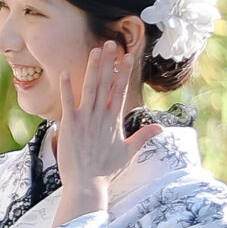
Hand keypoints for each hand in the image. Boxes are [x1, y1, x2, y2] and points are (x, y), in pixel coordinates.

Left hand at [52, 42, 159, 223]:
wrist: (87, 184)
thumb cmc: (106, 170)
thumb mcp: (128, 152)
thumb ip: (143, 137)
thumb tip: (161, 128)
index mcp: (114, 120)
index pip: (121, 90)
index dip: (124, 72)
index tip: (128, 56)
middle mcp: (101, 116)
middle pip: (107, 83)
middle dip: (110, 62)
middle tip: (112, 43)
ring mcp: (85, 119)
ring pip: (90, 88)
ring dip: (93, 68)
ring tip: (96, 50)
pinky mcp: (69, 125)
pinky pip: (67, 102)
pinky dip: (66, 87)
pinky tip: (65, 71)